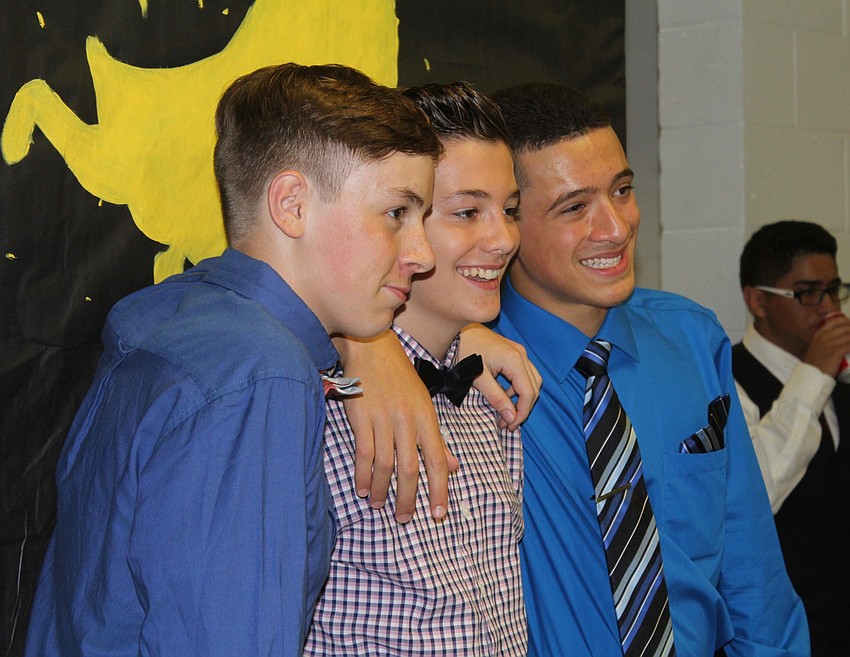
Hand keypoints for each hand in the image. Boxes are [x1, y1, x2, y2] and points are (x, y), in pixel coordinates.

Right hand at [333, 332, 457, 522]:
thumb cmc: (400, 378)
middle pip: (410, 468)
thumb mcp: (425, 404)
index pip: (437, 460)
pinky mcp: (360, 417)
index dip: (439, 489)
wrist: (372, 347)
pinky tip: (363, 488)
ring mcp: (383, 418)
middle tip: (404, 519)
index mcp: (426, 418)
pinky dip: (363, 474)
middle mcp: (407, 420)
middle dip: (408, 498)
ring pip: (385, 465)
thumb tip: (454, 467)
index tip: (437, 513)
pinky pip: (363, 453)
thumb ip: (437, 439)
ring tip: (380, 505)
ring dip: (382, 490)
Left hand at [458, 323, 541, 429]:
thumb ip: (496, 398)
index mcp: (514, 360)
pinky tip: (504, 395)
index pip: (528, 392)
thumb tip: (511, 418)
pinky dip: (518, 387)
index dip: (522, 413)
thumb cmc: (463, 352)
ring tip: (506, 411)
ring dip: (522, 398)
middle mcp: (521, 354)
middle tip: (508, 423)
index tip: (509, 426)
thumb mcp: (477, 378)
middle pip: (534, 387)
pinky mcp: (513, 351)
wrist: (455, 330)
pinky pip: (524, 373)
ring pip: (532, 380)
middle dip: (523, 407)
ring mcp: (518, 351)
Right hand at [804, 313, 849, 376]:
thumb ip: (824, 340)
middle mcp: (824, 337)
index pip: (836, 321)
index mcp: (819, 334)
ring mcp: (830, 344)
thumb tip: (839, 337)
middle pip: (846, 327)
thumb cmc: (815, 364)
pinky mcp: (836, 352)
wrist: (811, 375)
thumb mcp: (816, 348)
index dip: (848, 322)